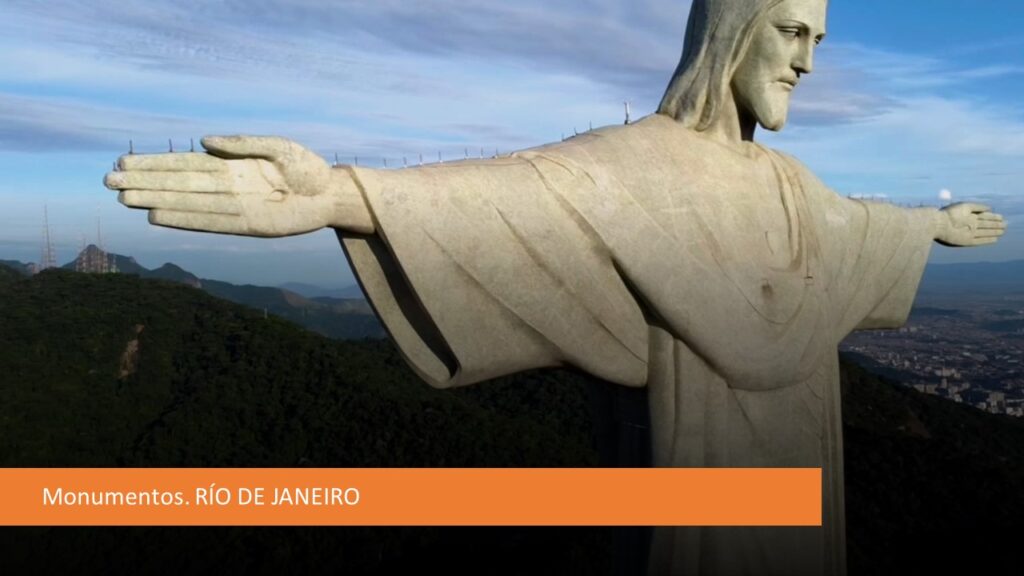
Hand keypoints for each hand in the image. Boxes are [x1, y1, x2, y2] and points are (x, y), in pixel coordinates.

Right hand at [104, 136, 372, 236]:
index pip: (186, 163)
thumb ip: (242, 143)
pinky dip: (184, 220)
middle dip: (145, 182)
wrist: (332, 194)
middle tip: (108, 182)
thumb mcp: (278, 146)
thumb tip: (203, 141)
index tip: (125, 163)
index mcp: (232, 164)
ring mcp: (236, 207)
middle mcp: (228, 186)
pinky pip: (210, 223)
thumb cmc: (307, 167)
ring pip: (188, 203)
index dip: (155, 164)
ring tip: (124, 199)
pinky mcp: (249, 226)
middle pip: (179, 183)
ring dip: (156, 201)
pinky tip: (157, 216)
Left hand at [935, 202, 1006, 246]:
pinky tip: (995, 239)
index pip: (984, 216)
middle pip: (986, 224)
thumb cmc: (950, 214)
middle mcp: (969, 224)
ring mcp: (968, 233)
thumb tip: (990, 208)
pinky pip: (979, 241)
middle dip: (996, 224)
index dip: (993, 216)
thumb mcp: (965, 207)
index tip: (1001, 217)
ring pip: (985, 232)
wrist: (937, 224)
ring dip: (994, 232)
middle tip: (1005, 224)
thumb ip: (978, 207)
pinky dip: (987, 240)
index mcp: (968, 215)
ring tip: (1003, 231)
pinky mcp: (965, 241)